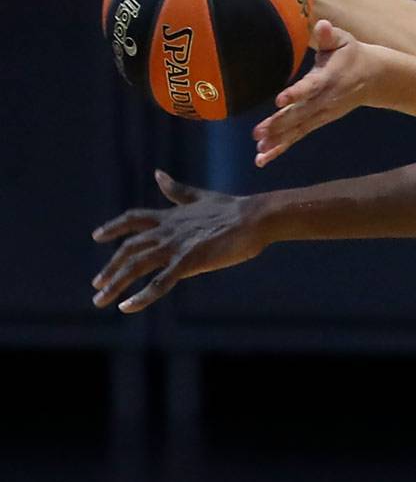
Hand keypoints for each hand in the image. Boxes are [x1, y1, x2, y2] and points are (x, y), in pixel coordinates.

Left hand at [92, 171, 267, 313]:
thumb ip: (177, 191)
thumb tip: (158, 174)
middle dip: (110, 268)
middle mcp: (166, 231)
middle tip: (96, 284)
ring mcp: (174, 247)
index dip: (113, 228)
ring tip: (101, 300)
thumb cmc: (233, 209)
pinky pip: (158, 283)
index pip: (133, 220)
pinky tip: (127, 308)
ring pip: (135, 267)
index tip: (97, 236)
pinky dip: (141, 296)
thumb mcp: (200, 197)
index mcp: (169, 216)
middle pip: (128, 249)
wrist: (253, 218)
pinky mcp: (187, 262)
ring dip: (116, 284)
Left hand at [252, 17, 379, 167]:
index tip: (279, 100)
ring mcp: (321, 114)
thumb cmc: (351, 54)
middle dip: (279, 125)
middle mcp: (324, 101)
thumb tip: (322, 25)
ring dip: (278, 142)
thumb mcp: (343, 40)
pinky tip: (264, 156)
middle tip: (258, 134)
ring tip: (259, 153)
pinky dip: (281, 146)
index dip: (296, 94)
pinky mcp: (318, 121)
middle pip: (300, 115)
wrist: (373, 78)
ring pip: (297, 130)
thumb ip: (330, 35)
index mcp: (328, 79)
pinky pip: (298, 135)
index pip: (310, 87)